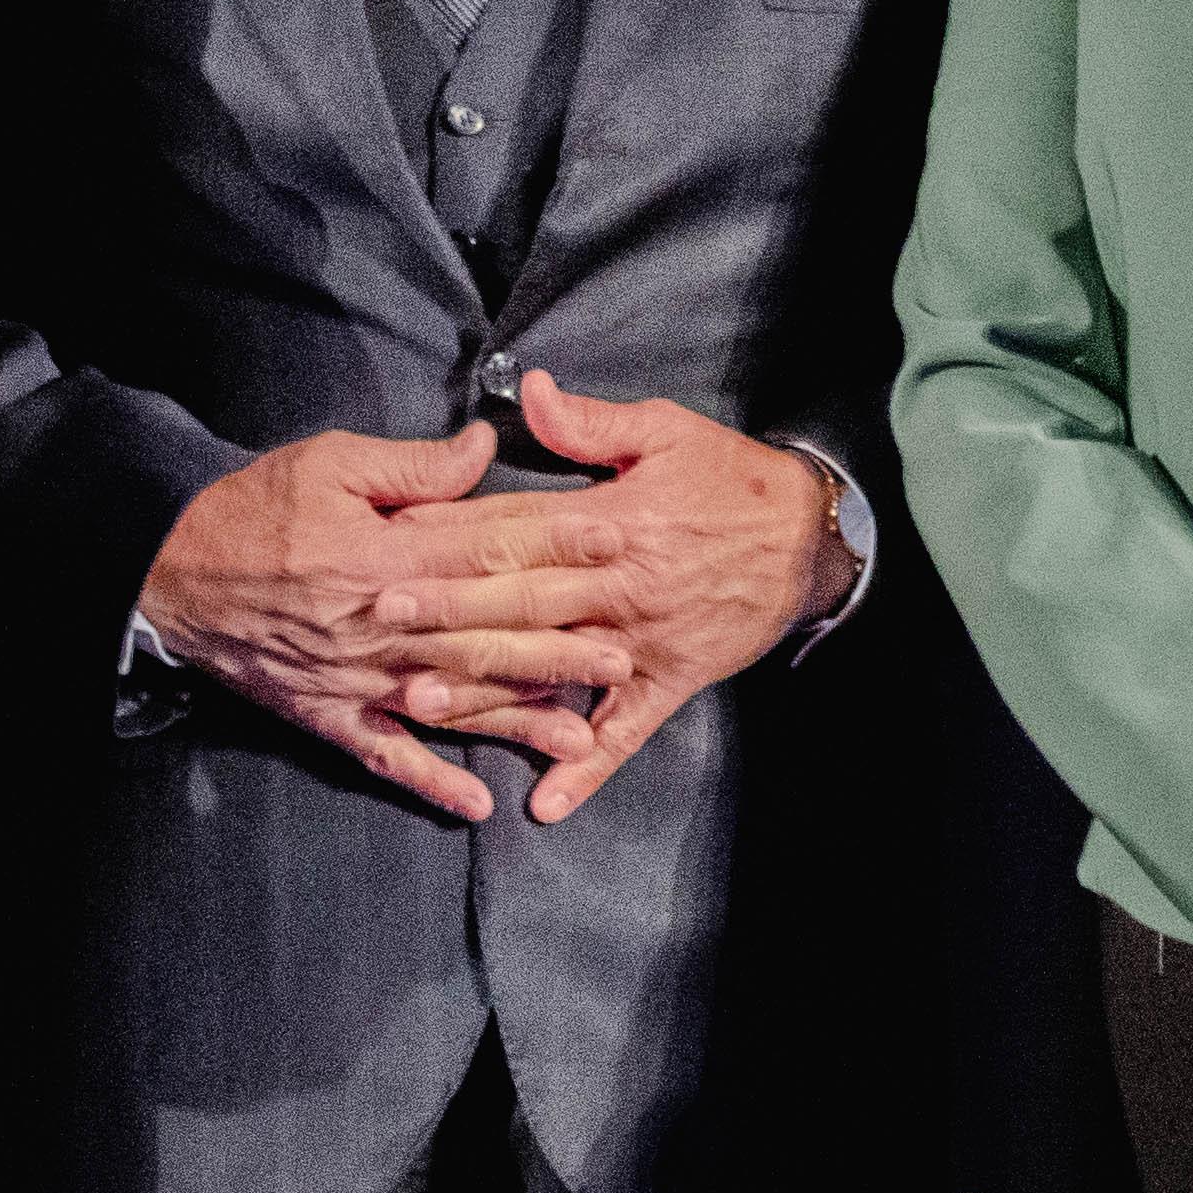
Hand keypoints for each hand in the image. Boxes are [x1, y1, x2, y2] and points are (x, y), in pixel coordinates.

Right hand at [139, 426, 648, 823]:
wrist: (165, 574)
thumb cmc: (250, 509)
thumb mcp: (328, 463)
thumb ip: (412, 467)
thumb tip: (485, 450)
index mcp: (385, 558)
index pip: (490, 552)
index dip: (558, 547)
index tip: (616, 545)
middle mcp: (380, 626)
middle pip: (486, 635)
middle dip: (559, 644)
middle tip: (623, 653)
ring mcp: (355, 678)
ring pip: (451, 701)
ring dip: (516, 719)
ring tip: (579, 734)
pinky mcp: (327, 714)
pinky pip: (385, 757)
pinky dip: (429, 782)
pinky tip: (476, 805)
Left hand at [378, 377, 852, 828]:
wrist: (811, 540)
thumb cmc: (731, 478)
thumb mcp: (665, 431)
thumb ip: (589, 423)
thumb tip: (527, 390)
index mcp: (613, 520)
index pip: (516, 528)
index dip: (451, 536)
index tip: (391, 543)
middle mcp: (620, 586)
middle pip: (520, 599)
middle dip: (447, 611)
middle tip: (381, 621)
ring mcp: (642, 640)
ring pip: (554, 667)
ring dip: (489, 690)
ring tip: (422, 704)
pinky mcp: (669, 680)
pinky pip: (624, 731)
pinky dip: (587, 768)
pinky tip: (546, 802)